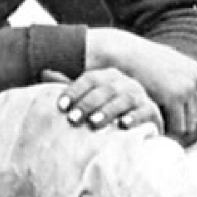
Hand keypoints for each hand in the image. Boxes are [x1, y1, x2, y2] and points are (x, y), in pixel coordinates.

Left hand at [47, 66, 163, 134]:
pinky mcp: (153, 111)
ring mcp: (140, 95)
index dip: (73, 91)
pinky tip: (123, 125)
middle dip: (87, 104)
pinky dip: (134, 117)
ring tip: (94, 123)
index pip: (89, 79)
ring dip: (108, 111)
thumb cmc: (108, 111)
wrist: (139, 125)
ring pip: (123, 99)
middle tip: (73, 119)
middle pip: (104, 89)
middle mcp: (124, 82)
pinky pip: (144, 112)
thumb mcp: (89, 98)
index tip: (60, 106)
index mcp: (107, 75)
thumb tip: (43, 71)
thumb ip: (71, 88)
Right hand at [85, 28, 196, 144]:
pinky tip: (154, 126)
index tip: (177, 120)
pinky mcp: (173, 97)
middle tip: (166, 127)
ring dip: (175, 128)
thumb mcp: (169, 59)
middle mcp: (196, 79)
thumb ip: (187, 71)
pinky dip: (167, 129)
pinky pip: (177, 125)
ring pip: (190, 124)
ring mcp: (186, 88)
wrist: (121, 51)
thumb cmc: (141, 57)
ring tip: (159, 128)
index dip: (194, 116)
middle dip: (183, 124)